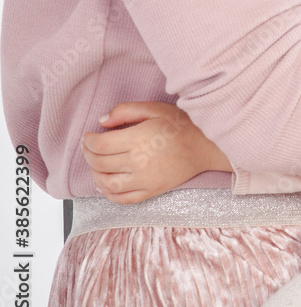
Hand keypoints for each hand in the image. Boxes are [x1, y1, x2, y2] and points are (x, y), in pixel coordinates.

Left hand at [82, 101, 230, 203]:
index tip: (88, 135)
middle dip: (88, 154)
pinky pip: (122, 199)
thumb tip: (102, 121)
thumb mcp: (155, 108)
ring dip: (95, 174)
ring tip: (95, 164)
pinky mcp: (151, 191)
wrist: (206, 146)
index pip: (101, 145)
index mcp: (139, 139)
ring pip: (107, 183)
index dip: (88, 141)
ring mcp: (145, 180)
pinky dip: (108, 194)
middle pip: (100, 163)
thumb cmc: (181, 124)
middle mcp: (139, 162)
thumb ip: (126, 111)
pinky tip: (104, 184)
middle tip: (88, 147)